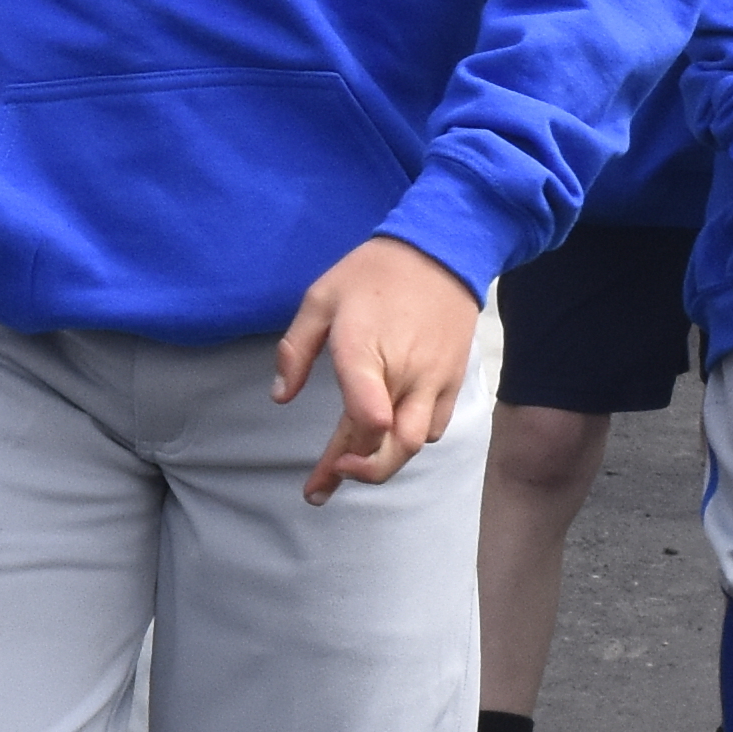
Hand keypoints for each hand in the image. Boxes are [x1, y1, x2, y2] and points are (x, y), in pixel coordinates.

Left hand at [272, 234, 485, 503]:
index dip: (351, 451)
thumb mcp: (320, 298)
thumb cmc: (373, 273)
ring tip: (354, 464)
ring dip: (385, 460)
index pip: (368, 417)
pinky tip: (388, 436)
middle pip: (393, 446)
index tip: (329, 466)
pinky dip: (411, 440)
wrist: (441, 250)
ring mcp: (434, 380)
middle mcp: (405, 373)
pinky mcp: (452, 380)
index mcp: (365, 352)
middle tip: (328, 481)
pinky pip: (434, 426)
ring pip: (416, 443)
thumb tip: (280, 396)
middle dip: (362, 472)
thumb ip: (295, 350)